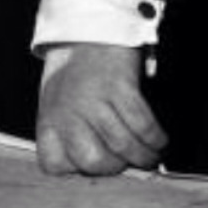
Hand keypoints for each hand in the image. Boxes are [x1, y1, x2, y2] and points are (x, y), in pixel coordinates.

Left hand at [35, 43, 167, 175]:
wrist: (89, 35)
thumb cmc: (76, 79)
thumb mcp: (59, 107)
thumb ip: (70, 138)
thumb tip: (100, 172)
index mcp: (49, 120)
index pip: (53, 164)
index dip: (75, 171)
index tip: (92, 165)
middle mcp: (67, 111)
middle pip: (93, 161)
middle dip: (116, 167)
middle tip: (126, 160)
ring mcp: (92, 99)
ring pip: (123, 146)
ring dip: (144, 156)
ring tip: (150, 156)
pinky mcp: (119, 87)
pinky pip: (143, 125)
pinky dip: (156, 138)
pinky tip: (158, 139)